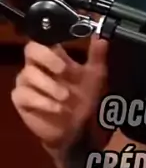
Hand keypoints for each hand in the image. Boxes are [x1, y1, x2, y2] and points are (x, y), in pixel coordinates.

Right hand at [11, 35, 107, 154]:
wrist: (78, 130)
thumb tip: (101, 37)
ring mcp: (27, 83)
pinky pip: (24, 95)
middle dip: (47, 58)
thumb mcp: (95, 77)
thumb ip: (97, 57)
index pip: (44, 39)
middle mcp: (37, 67)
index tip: (64, 48)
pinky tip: (57, 108)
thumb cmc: (84, 100)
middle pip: (30, 50)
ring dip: (48, 85)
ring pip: (27, 74)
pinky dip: (42, 101)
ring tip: (65, 97)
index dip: (52, 42)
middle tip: (63, 70)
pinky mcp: (22, 100)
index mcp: (53, 58)